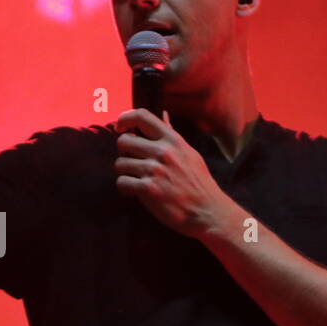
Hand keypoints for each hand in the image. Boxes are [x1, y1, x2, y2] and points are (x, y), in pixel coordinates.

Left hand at [113, 108, 239, 238]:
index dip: (125, 118)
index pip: (142, 116)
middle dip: (123, 153)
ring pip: (120, 163)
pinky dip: (124, 188)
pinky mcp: (148, 189)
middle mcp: (163, 152)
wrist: (207, 211)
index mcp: (173, 140)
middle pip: (123, 141)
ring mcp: (155, 170)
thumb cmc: (198, 183)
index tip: (120, 127)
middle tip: (132, 163)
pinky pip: (122, 182)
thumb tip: (163, 114)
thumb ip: (172, 135)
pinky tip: (133, 192)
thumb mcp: (189, 153)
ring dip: (124, 173)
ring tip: (135, 180)